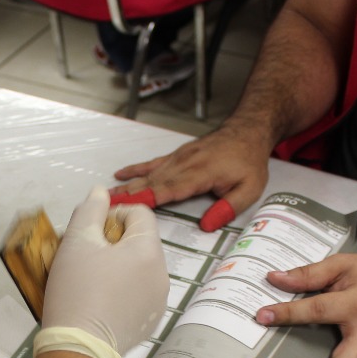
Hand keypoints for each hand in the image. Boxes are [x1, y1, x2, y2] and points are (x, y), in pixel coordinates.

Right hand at [42, 186, 168, 353]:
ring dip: (118, 266)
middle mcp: (162, 274)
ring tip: (91, 280)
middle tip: (85, 256)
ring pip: (139, 269)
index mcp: (148, 250)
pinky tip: (100, 302)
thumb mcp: (76, 242)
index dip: (113, 213)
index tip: (90, 230)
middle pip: (140, 242)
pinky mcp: (150, 321)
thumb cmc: (77, 290)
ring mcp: (159, 300)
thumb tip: (100, 192)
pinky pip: (138, 294)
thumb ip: (90, 210)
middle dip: (114, 242)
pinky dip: (122, 291)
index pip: (139, 213)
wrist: (79, 347)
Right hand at [110, 120, 272, 211]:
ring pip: (148, 173)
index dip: (147, 198)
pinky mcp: (177, 155)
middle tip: (106, 205)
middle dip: (128, 194)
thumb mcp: (250, 189)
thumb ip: (228, 208)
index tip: (128, 206)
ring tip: (108, 195)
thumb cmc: (249, 161)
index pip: (169, 189)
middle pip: (151, 182)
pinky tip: (121, 174)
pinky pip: (152, 162)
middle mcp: (185, 164)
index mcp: (200, 174)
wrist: (248, 131)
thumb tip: (207, 225)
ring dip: (127, 185)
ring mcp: (178, 158)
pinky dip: (135, 168)